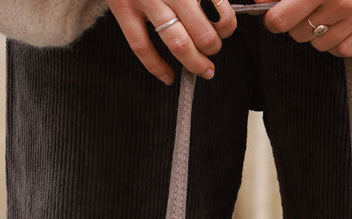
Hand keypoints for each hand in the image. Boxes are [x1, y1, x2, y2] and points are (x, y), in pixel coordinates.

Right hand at [107, 0, 237, 82]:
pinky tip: (169, 77)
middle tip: (214, 49)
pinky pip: (141, 47)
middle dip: (213, 48)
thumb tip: (225, 7)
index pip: (219, 11)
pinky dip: (156, 68)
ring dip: (194, 63)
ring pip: (176, 43)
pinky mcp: (123, 9)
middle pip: (202, 33)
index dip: (228, 26)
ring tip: (205, 70)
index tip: (226, 29)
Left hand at [260, 0, 351, 56]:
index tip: (275, 14)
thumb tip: (263, 0)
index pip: (282, 19)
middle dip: (296, 22)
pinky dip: (335, 42)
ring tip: (324, 11)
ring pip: (319, 44)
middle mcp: (340, 1)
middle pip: (298, 34)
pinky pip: (343, 50)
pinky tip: (337, 25)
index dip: (274, 18)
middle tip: (304, 6)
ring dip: (315, 32)